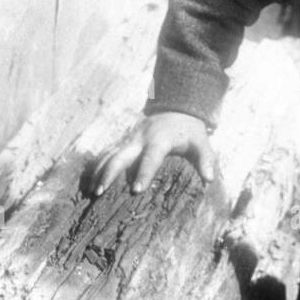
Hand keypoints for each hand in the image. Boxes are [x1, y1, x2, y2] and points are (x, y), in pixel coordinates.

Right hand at [90, 111, 215, 195]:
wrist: (176, 107)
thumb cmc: (189, 131)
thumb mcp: (201, 142)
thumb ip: (206, 159)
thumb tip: (209, 179)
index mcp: (160, 139)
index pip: (151, 157)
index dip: (144, 173)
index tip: (136, 190)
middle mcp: (141, 138)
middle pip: (121, 155)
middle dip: (109, 173)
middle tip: (100, 192)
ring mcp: (130, 138)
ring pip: (110, 153)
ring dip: (99, 171)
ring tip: (91, 191)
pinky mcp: (124, 140)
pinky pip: (107, 152)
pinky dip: (97, 165)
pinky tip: (89, 181)